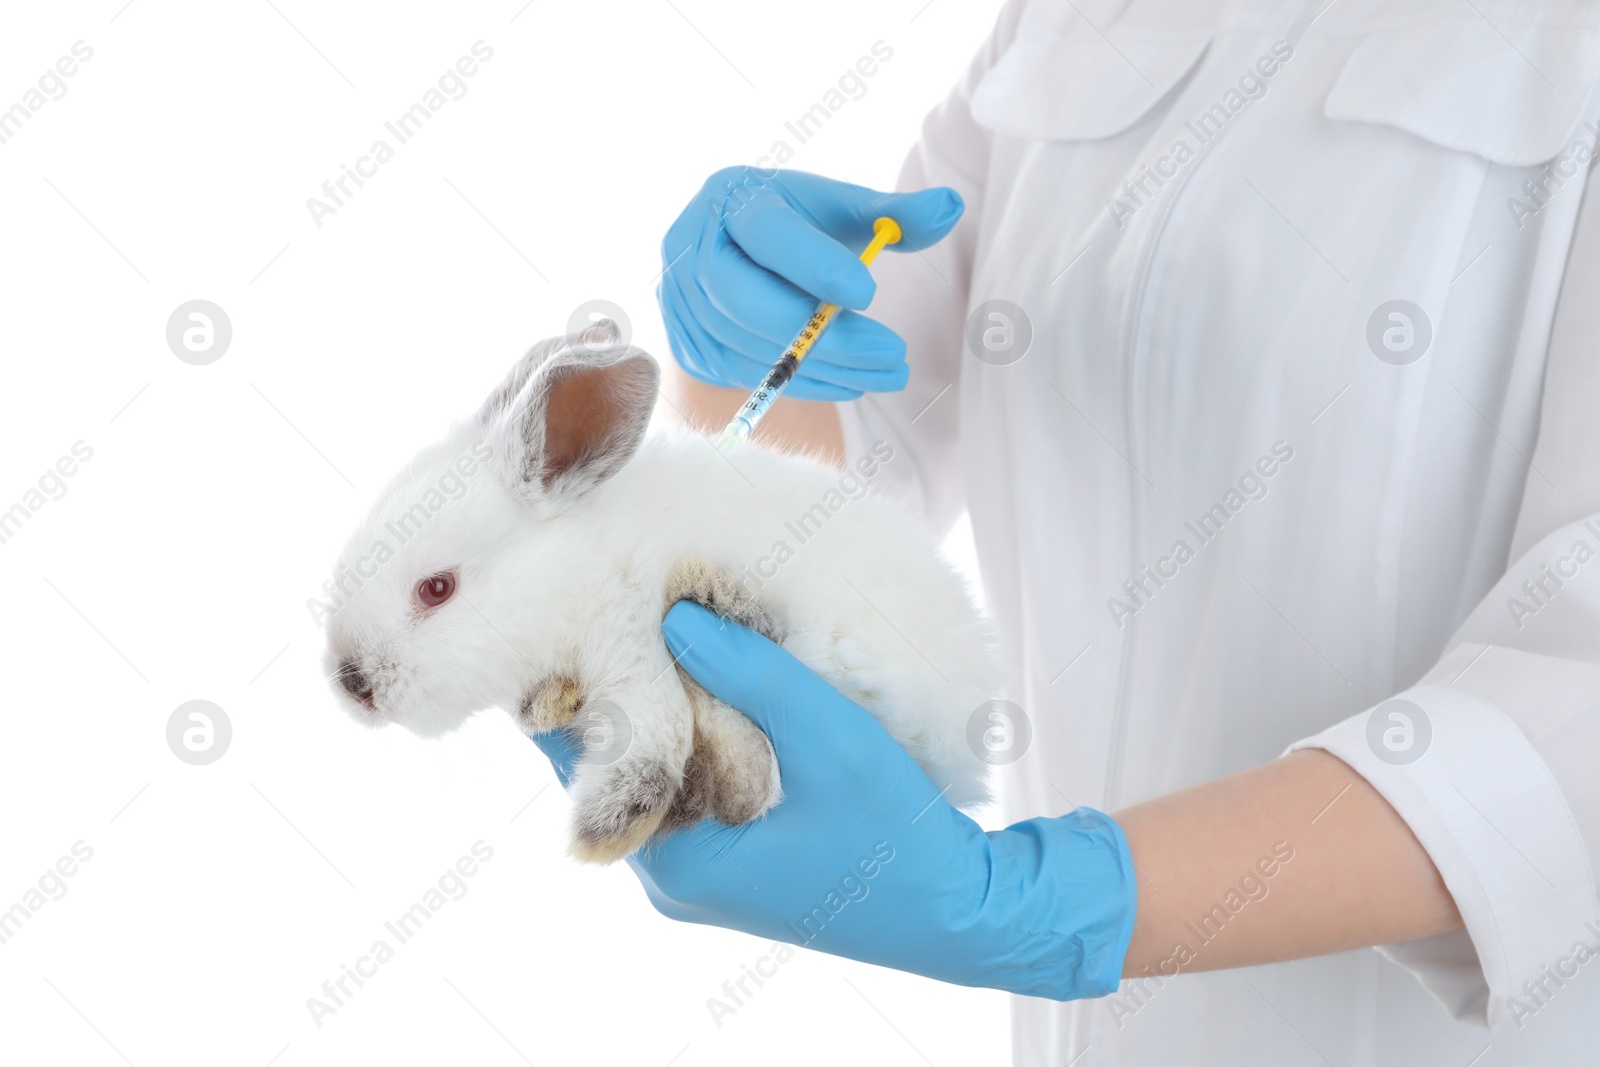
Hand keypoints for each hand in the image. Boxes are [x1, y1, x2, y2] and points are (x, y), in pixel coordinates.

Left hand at [528, 602, 1136, 999]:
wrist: (960, 913)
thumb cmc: (899, 834)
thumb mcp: (828, 739)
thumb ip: (752, 674)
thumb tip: (674, 613)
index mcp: (677, 865)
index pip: (584, 764)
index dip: (578, 685)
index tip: (581, 613)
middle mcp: (672, 880)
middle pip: (609, 768)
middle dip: (618, 688)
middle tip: (620, 604)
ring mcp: (700, 877)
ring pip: (649, 774)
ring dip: (657, 709)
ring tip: (659, 628)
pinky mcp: (731, 864)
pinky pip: (684, 790)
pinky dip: (689, 736)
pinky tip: (704, 680)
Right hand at [657, 167, 963, 400]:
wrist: (739, 255)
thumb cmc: (800, 227)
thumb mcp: (842, 210)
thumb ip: (895, 213)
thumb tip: (950, 207)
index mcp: (730, 200)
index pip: (769, 236)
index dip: (815, 266)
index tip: (871, 294)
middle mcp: (691, 249)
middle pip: (746, 303)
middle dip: (823, 337)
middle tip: (894, 353)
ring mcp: (681, 304)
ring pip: (748, 347)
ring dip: (825, 367)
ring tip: (890, 371)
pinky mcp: (690, 348)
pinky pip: (746, 374)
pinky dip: (803, 383)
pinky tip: (853, 380)